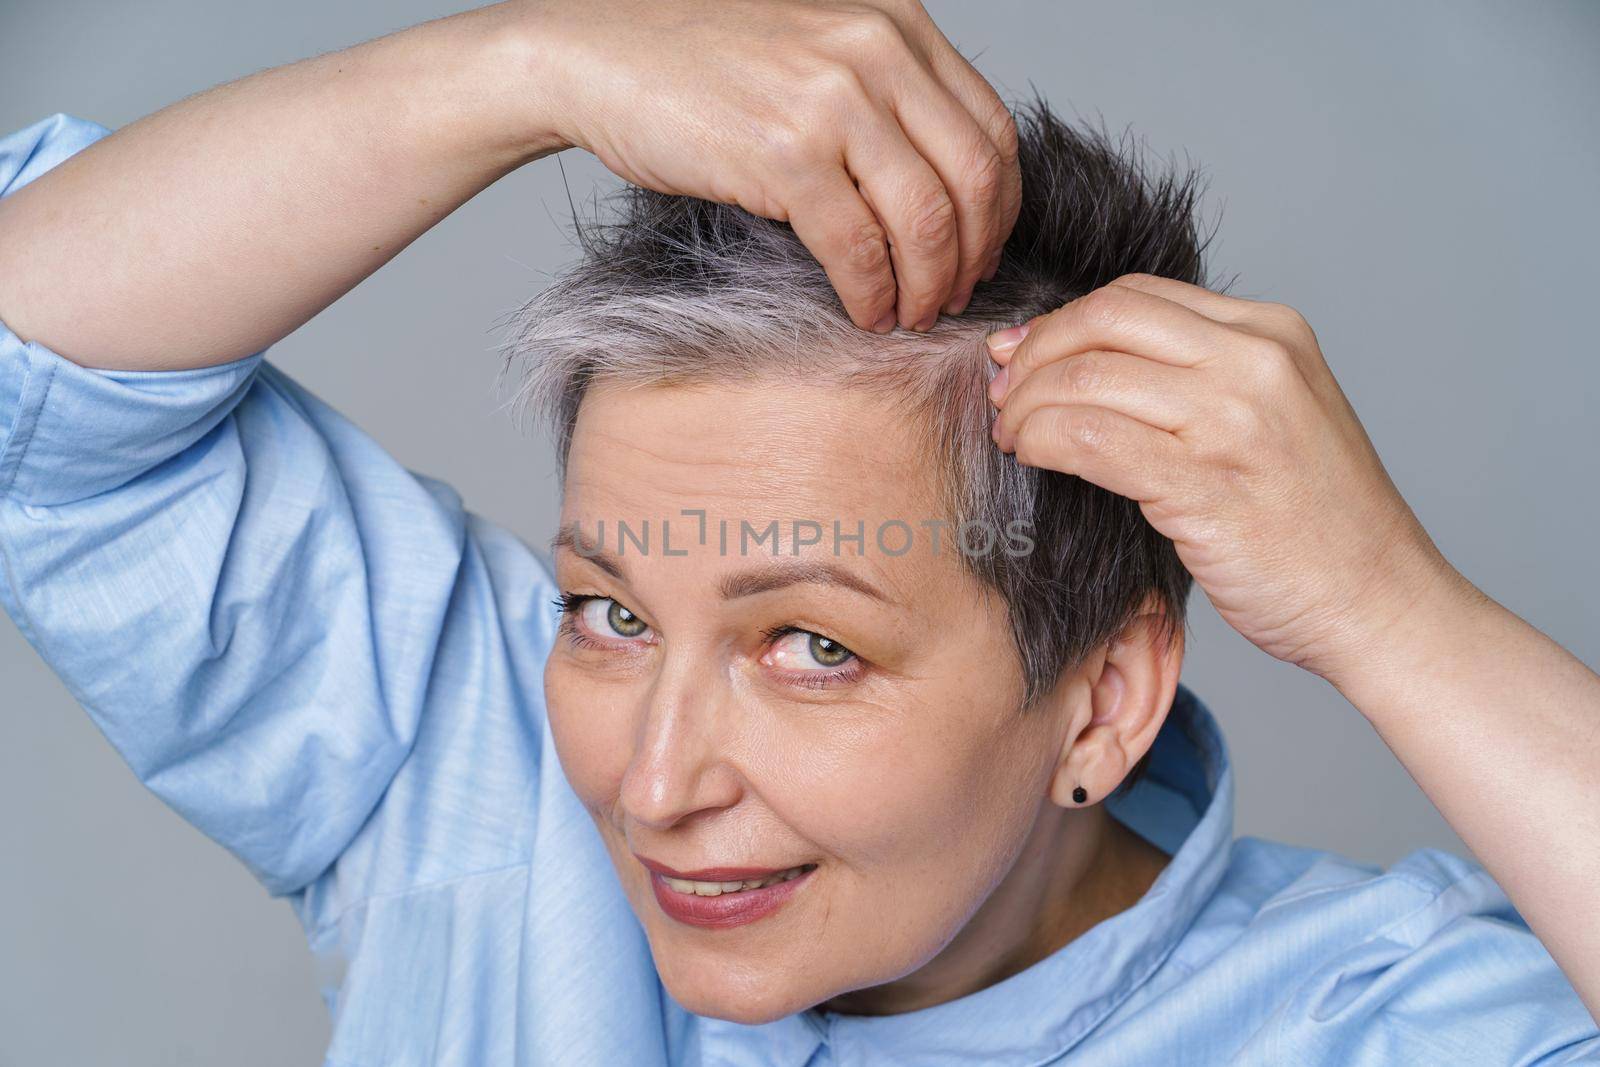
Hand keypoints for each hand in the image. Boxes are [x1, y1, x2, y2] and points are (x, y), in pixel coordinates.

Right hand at [519, 0, 1020, 332]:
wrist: (598, 53)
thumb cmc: (699, 64)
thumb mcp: (816, 50)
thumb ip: (882, 94)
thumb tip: (940, 189)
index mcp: (896, 24)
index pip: (991, 129)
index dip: (998, 208)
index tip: (981, 251)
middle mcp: (875, 50)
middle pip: (973, 178)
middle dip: (971, 255)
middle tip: (952, 296)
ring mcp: (832, 99)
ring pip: (925, 219)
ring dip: (927, 284)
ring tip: (909, 313)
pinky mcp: (784, 153)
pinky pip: (857, 246)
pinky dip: (871, 293)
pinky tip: (864, 311)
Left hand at [986, 273, 1467, 683]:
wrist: (1380, 602)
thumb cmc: (1316, 524)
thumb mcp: (1275, 416)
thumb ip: (1198, 380)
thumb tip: (1085, 363)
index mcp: (1273, 332)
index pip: (1135, 295)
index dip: (1063, 322)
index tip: (1023, 355)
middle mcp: (1256, 361)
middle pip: (1103, 320)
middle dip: (1034, 353)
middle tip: (1002, 393)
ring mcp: (1233, 418)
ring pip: (1086, 377)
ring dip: (1026, 404)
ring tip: (1010, 435)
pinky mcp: (1205, 481)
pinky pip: (1089, 438)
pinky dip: (1041, 440)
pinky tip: (1032, 457)